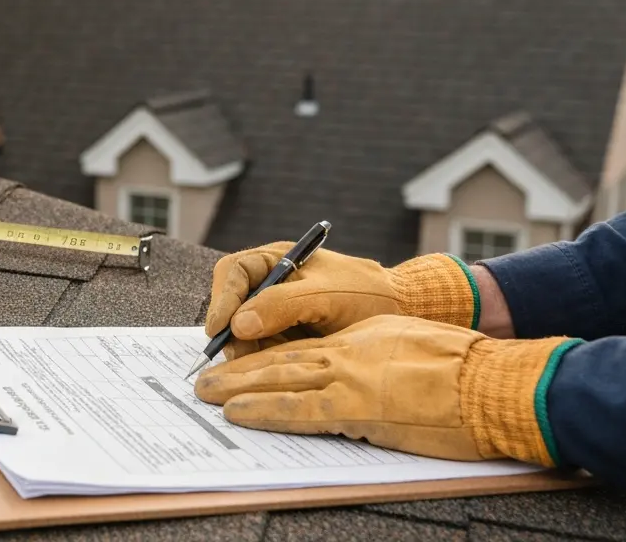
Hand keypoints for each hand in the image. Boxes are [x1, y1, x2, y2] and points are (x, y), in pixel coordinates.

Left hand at [195, 315, 571, 464]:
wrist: (494, 382)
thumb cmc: (470, 370)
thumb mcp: (415, 347)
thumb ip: (382, 355)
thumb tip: (364, 374)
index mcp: (364, 339)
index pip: (304, 346)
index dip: (268, 354)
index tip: (242, 360)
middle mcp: (349, 352)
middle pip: (281, 357)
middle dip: (240, 367)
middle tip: (204, 376)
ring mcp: (350, 378)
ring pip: (278, 378)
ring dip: (238, 387)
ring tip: (206, 393)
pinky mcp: (357, 407)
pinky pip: (298, 409)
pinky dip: (263, 410)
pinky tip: (238, 413)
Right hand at [204, 244, 477, 359]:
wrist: (405, 316)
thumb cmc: (370, 295)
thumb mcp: (326, 295)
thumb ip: (283, 304)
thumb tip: (239, 323)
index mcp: (277, 260)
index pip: (233, 273)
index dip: (221, 299)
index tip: (220, 329)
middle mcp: (270, 285)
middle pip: (230, 305)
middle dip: (233, 331)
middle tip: (242, 354)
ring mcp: (275, 314)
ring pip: (241, 333)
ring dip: (249, 349)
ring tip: (273, 360)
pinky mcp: (283, 339)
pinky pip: (260, 351)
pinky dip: (263, 361)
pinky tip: (282, 366)